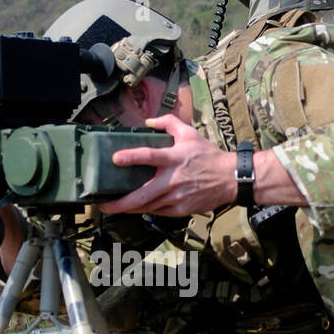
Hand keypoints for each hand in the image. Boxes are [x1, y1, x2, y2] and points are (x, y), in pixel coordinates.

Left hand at [98, 115, 236, 216]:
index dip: (131, 157)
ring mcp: (177, 197)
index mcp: (174, 158)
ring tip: (114, 207)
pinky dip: (145, 210)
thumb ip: (168, 122)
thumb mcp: (190, 133)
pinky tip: (135, 209)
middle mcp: (173, 180)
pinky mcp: (181, 209)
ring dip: (128, 209)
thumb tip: (149, 122)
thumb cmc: (208, 156)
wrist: (230, 178)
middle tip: (103, 204)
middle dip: (120, 202)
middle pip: (142, 194)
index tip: (115, 159)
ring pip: (147, 207)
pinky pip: (158, 212)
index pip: (149, 156)